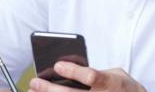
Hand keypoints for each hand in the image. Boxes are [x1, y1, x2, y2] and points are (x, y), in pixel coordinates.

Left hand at [28, 61, 146, 91]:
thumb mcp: (115, 74)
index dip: (73, 72)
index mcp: (111, 83)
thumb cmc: (121, 86)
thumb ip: (96, 72)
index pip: (91, 77)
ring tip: (33, 91)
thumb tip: (69, 68)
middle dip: (51, 89)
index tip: (57, 65)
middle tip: (35, 82)